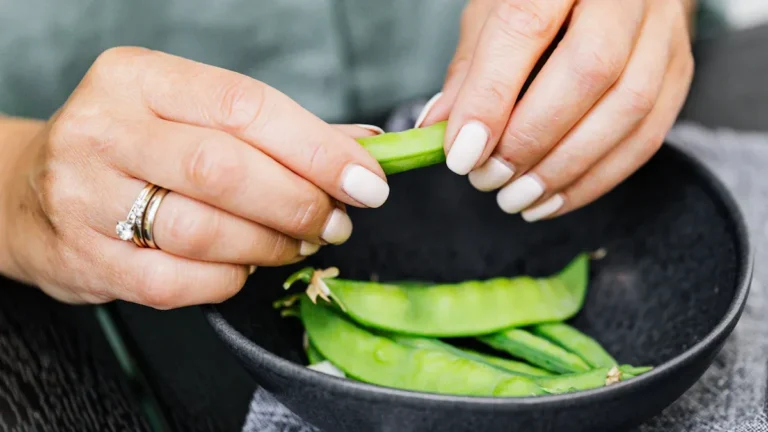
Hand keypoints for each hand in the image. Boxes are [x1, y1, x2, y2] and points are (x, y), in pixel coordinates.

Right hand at [1, 47, 389, 307]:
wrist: (29, 192)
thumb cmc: (131, 149)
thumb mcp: (190, 115)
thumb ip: (277, 130)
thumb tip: (366, 144)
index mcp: (138, 78)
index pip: (245, 106)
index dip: (317, 147)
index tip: (366, 179)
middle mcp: (103, 129)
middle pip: (225, 170)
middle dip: (299, 202)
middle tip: (336, 221)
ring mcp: (85, 196)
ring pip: (204, 231)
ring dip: (271, 245)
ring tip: (299, 242)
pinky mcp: (83, 258)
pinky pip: (178, 282)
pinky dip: (229, 279)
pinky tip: (243, 267)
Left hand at [417, 0, 694, 220]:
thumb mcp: (493, 12)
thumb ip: (470, 69)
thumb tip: (439, 131)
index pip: (525, 26)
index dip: (491, 96)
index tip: (462, 154)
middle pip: (590, 69)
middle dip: (531, 138)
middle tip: (488, 180)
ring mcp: (665, 28)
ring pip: (628, 108)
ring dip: (565, 169)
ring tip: (517, 200)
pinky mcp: (681, 68)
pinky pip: (648, 134)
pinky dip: (597, 178)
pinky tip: (554, 199)